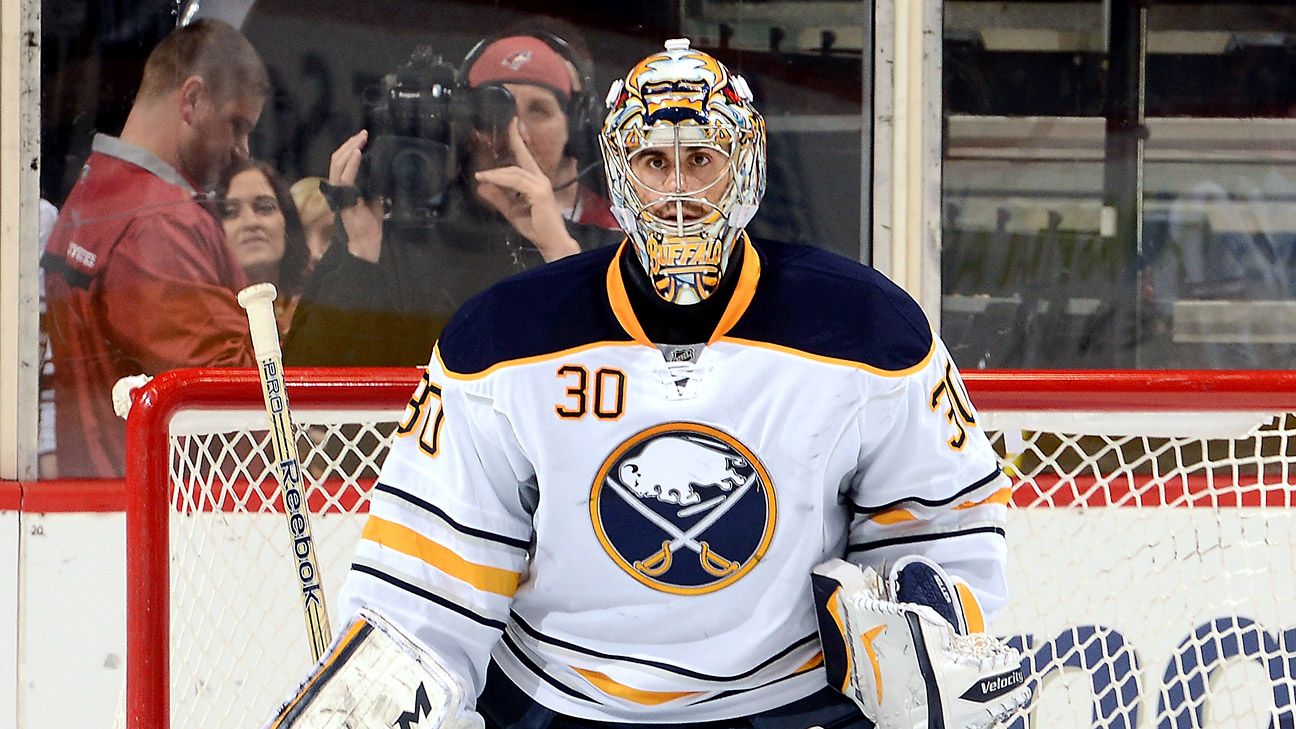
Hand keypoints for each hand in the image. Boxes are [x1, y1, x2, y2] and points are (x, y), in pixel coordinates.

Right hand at [329, 130, 383, 262]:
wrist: (367, 242)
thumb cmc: (370, 224)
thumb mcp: (376, 200)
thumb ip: (376, 186)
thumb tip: (385, 172)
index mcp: (344, 187)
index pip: (342, 163)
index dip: (350, 149)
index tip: (362, 138)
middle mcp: (338, 188)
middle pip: (337, 159)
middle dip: (349, 144)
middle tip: (363, 134)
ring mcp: (339, 193)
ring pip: (338, 164)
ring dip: (350, 149)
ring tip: (360, 139)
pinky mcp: (344, 199)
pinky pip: (345, 178)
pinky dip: (352, 164)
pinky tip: (358, 154)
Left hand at [473, 119, 580, 261]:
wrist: (552, 242)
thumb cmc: (536, 228)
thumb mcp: (511, 211)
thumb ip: (498, 198)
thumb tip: (481, 186)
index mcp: (536, 182)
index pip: (525, 158)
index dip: (518, 141)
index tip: (513, 125)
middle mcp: (540, 180)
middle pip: (523, 157)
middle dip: (515, 139)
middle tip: (510, 122)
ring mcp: (541, 185)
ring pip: (514, 172)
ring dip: (496, 172)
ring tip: (480, 174)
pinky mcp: (539, 193)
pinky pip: (516, 182)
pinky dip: (500, 179)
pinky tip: (488, 179)